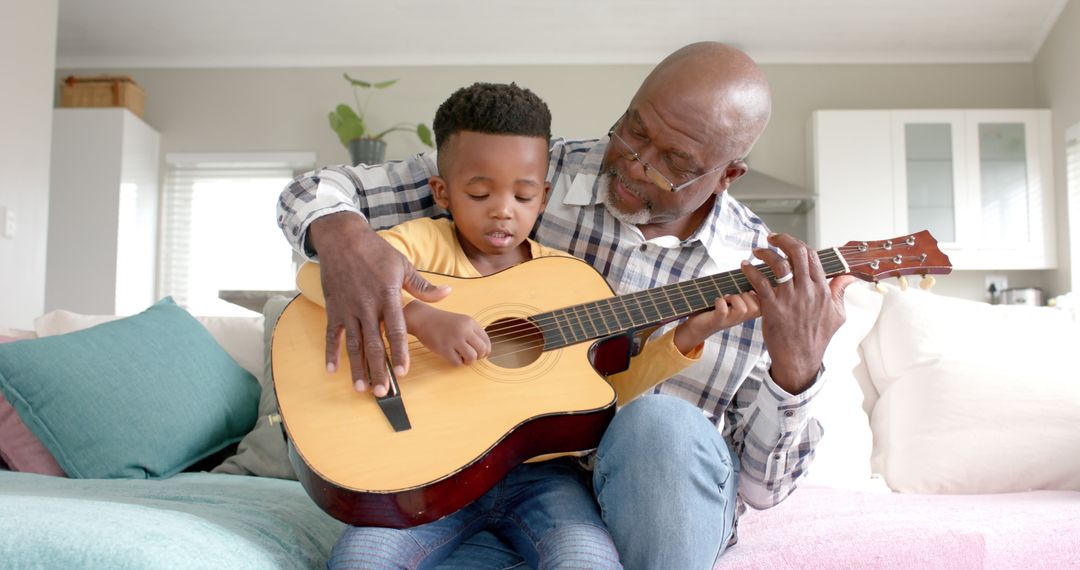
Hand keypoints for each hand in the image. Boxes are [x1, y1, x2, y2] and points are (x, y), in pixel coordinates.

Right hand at [309, 212, 449, 395]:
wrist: (342, 238)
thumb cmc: (376, 251)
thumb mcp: (403, 265)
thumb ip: (423, 286)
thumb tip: (447, 295)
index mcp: (387, 295)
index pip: (395, 330)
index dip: (399, 352)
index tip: (402, 372)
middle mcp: (366, 305)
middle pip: (373, 344)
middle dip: (379, 370)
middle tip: (383, 392)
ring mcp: (348, 308)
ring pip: (352, 344)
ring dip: (356, 368)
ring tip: (362, 388)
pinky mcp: (334, 308)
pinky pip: (331, 335)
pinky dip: (331, 353)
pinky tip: (332, 371)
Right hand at [405, 302, 490, 364]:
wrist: (422, 318)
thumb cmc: (441, 322)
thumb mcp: (461, 322)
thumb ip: (472, 333)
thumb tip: (484, 351)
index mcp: (470, 322)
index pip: (486, 341)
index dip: (485, 351)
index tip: (480, 353)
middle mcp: (464, 330)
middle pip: (482, 350)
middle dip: (479, 357)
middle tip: (471, 356)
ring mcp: (454, 339)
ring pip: (472, 357)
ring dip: (468, 361)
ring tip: (462, 358)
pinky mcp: (444, 348)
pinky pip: (457, 362)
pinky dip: (456, 363)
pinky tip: (452, 357)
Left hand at [673, 292, 759, 354]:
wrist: (697, 326)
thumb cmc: (716, 308)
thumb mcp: (733, 299)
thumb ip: (743, 290)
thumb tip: (751, 270)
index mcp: (747, 312)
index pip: (765, 304)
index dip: (761, 292)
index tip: (749, 287)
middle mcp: (741, 318)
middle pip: (757, 307)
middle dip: (747, 295)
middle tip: (734, 294)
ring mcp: (729, 320)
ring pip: (744, 310)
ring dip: (734, 299)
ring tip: (726, 298)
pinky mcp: (717, 321)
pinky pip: (724, 311)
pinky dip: (720, 302)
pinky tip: (717, 300)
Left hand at [741, 233, 856, 393]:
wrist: (800, 359)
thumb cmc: (817, 338)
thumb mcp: (838, 315)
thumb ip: (840, 292)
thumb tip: (849, 276)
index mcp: (822, 289)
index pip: (812, 256)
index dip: (798, 244)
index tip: (787, 242)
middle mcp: (807, 290)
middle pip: (796, 253)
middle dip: (782, 240)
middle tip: (771, 239)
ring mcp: (790, 298)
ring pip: (778, 264)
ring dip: (765, 253)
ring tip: (756, 251)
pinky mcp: (773, 308)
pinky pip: (760, 282)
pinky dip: (750, 270)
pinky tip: (745, 266)